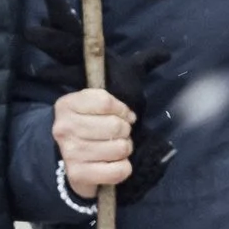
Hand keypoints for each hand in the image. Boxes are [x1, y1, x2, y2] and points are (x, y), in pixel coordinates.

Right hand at [29, 0, 172, 199]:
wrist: (68, 163)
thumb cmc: (89, 127)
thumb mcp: (96, 100)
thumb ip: (126, 75)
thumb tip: (164, 54)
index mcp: (67, 104)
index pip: (106, 101)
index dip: (122, 110)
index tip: (123, 115)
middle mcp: (64, 127)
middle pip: (116, 126)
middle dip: (124, 131)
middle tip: (117, 135)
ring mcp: (70, 152)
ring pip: (120, 148)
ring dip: (124, 150)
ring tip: (113, 150)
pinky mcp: (79, 174)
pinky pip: (119, 170)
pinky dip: (122, 169)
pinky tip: (112, 166)